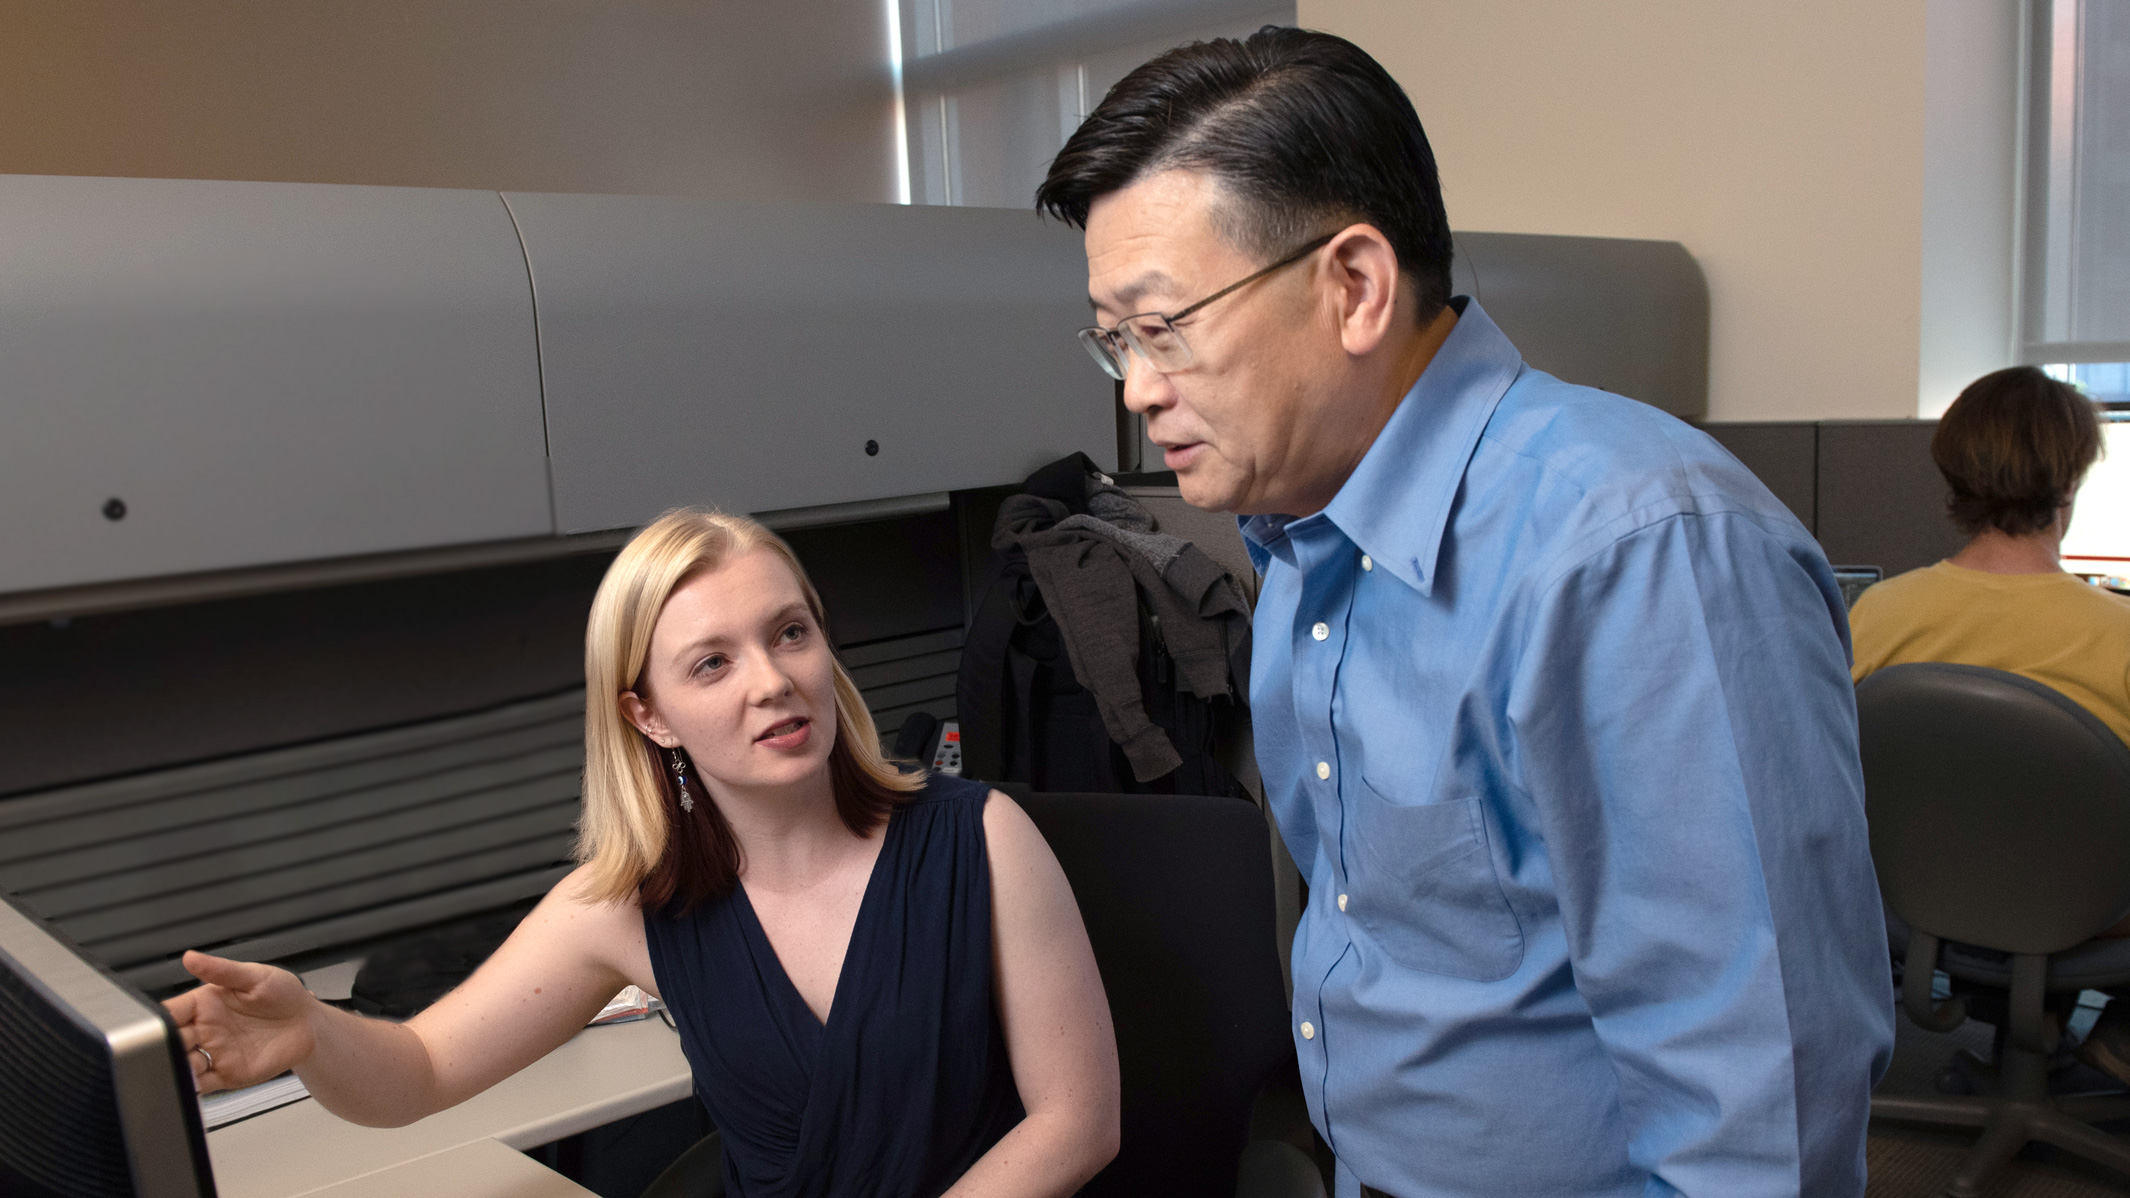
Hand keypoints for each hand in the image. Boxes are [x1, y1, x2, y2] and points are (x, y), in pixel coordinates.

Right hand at [163, 950, 319, 1094]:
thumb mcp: (255, 976)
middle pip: (172, 1042)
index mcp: (204, 1004)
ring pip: (183, 1065)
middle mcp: (204, 1029)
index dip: (159, 1021)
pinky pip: (203, 1085)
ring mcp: (214, 1053)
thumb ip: (222, 970)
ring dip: (177, 1069)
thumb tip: (191, 957)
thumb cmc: (283, 994)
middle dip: (163, 1048)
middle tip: (164, 1052)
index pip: (171, 1013)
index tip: (154, 1028)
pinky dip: (192, 1088)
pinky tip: (190, 1086)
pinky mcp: (227, 1074)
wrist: (308, 1023)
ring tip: (179, 1068)